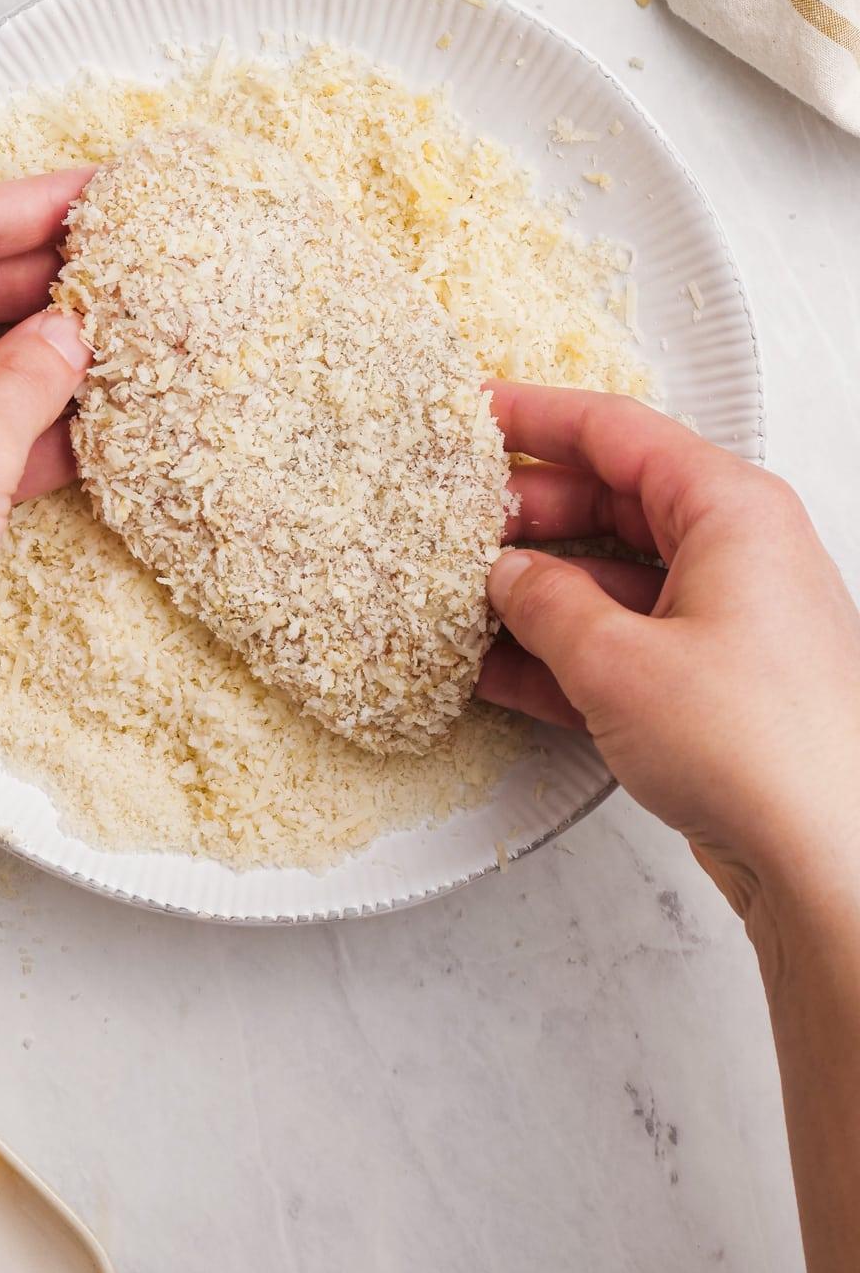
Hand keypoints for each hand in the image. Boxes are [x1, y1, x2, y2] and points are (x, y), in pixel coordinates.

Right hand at [477, 383, 859, 926]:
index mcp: (730, 510)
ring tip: (457, 598)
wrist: (832, 862)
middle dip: (527, 515)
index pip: (617, 431)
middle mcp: (737, 553)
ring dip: (536, 591)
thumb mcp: (618, 662)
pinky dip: (562, 654)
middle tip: (451, 523)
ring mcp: (729, 621)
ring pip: (612, 578)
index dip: (535, 417)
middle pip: (611, 502)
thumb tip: (507, 575)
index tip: (472, 411)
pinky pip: (624, 645)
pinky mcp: (716, 686)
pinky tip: (495, 669)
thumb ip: (547, 603)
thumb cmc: (760, 749)